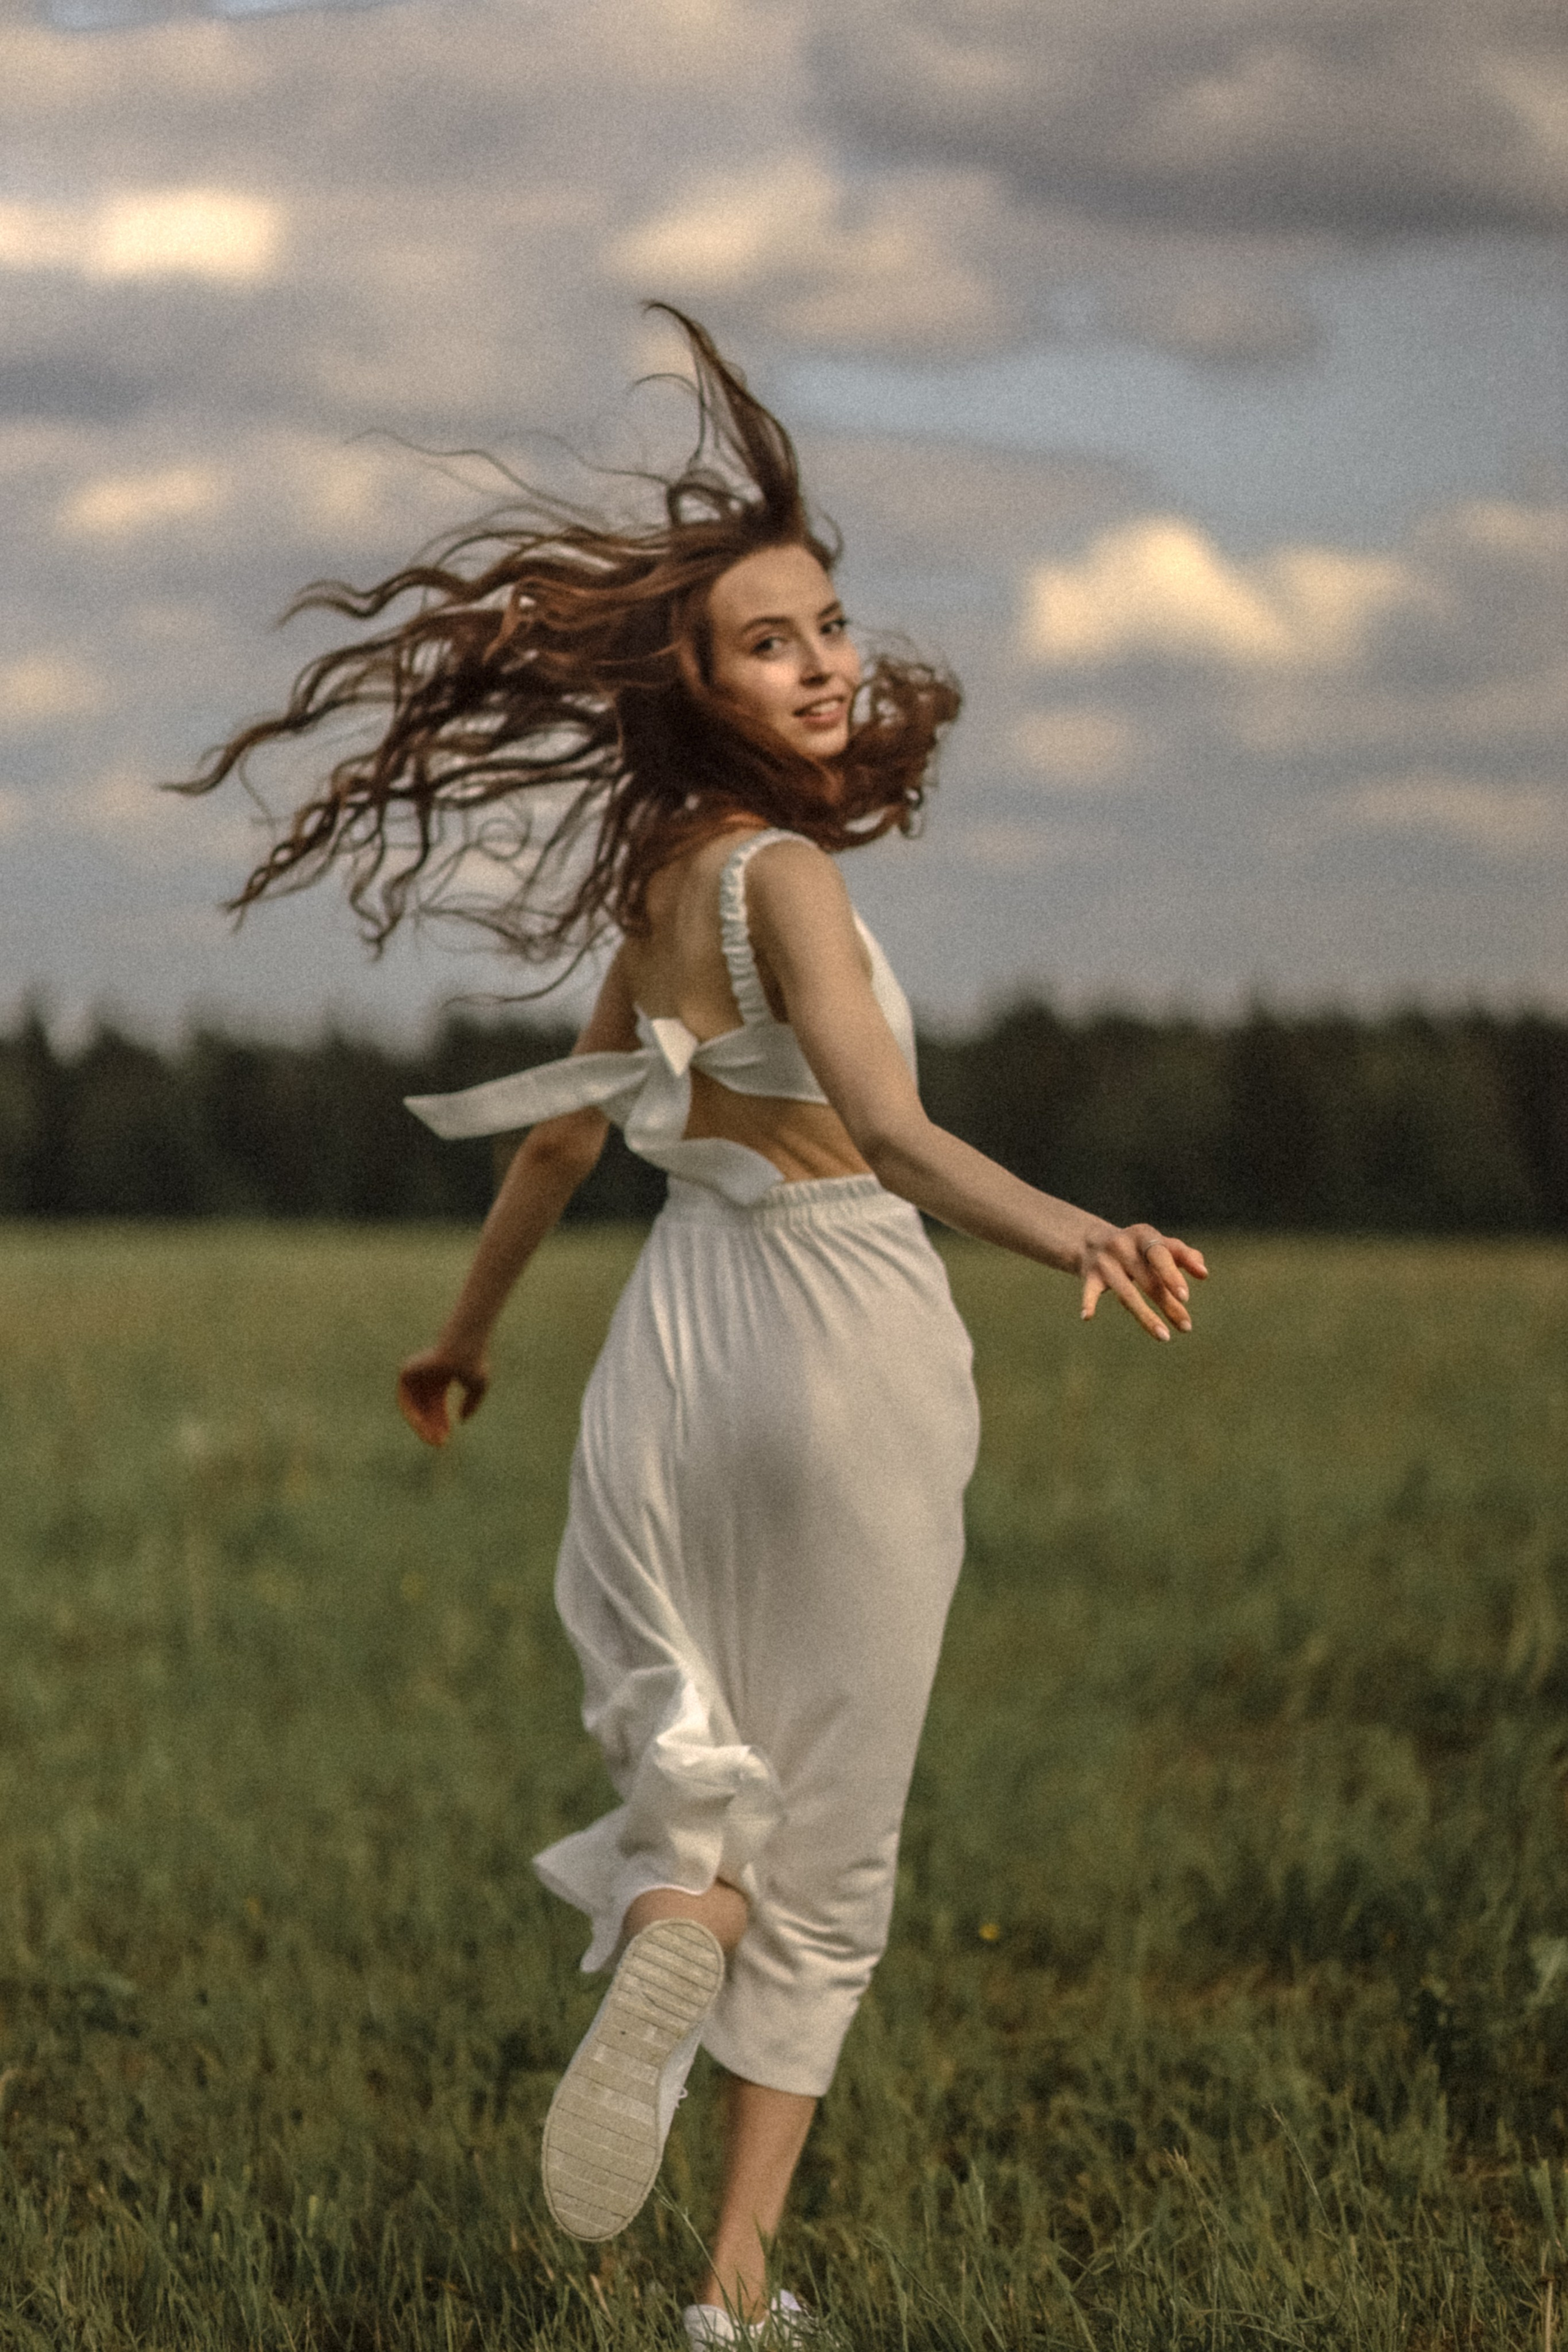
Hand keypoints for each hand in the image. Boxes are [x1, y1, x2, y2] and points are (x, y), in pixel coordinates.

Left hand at [397, 1343, 489, 1446]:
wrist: (461, 1349)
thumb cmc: (473, 1362)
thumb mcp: (479, 1386)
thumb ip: (472, 1404)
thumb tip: (461, 1420)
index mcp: (443, 1376)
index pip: (438, 1405)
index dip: (442, 1422)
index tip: (446, 1440)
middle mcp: (428, 1376)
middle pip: (426, 1408)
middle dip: (432, 1426)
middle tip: (437, 1443)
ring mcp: (417, 1373)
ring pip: (414, 1404)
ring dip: (420, 1423)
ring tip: (429, 1438)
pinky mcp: (407, 1371)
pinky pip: (404, 1397)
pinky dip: (410, 1411)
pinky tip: (419, 1424)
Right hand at [1078, 1223, 1207, 1340]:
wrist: (1092, 1241)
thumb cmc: (1139, 1248)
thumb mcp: (1159, 1244)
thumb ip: (1184, 1255)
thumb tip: (1204, 1273)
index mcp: (1143, 1235)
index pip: (1160, 1254)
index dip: (1172, 1275)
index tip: (1185, 1297)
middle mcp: (1123, 1246)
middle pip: (1147, 1279)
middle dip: (1167, 1304)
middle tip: (1186, 1326)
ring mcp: (1105, 1261)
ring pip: (1126, 1294)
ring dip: (1145, 1317)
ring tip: (1165, 1337)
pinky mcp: (1090, 1276)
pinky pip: (1089, 1291)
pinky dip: (1087, 1302)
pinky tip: (1087, 1317)